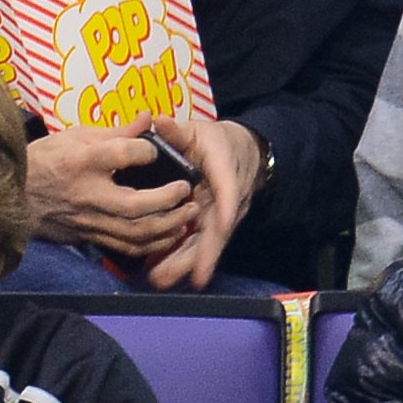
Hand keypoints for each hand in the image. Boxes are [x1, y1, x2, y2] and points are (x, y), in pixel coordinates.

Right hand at [27, 126, 199, 259]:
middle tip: (186, 189)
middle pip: (134, 205)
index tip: (155, 150)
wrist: (13, 196)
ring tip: (187, 213)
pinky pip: (126, 247)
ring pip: (134, 232)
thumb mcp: (75, 136)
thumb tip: (149, 119)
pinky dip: (152, 243)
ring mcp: (88, 220)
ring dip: (167, 226)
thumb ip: (117, 131)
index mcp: (81, 162)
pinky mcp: (89, 237)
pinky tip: (169, 233)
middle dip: (168, 200)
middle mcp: (86, 194)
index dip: (145, 151)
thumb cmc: (45, 160)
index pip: (121, 155)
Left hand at [142, 117, 263, 291]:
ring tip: (164, 279)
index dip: (227, 205)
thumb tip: (159, 122)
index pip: (229, 189)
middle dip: (204, 253)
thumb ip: (179, 131)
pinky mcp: (211, 225)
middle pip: (218, 229)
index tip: (224, 222)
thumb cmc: (216, 143)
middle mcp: (228, 200)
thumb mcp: (200, 132)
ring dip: (188, 263)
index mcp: (225, 171)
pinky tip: (164, 276)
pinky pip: (199, 244)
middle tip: (190, 275)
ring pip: (207, 242)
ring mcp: (222, 216)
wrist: (242, 154)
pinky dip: (184, 261)